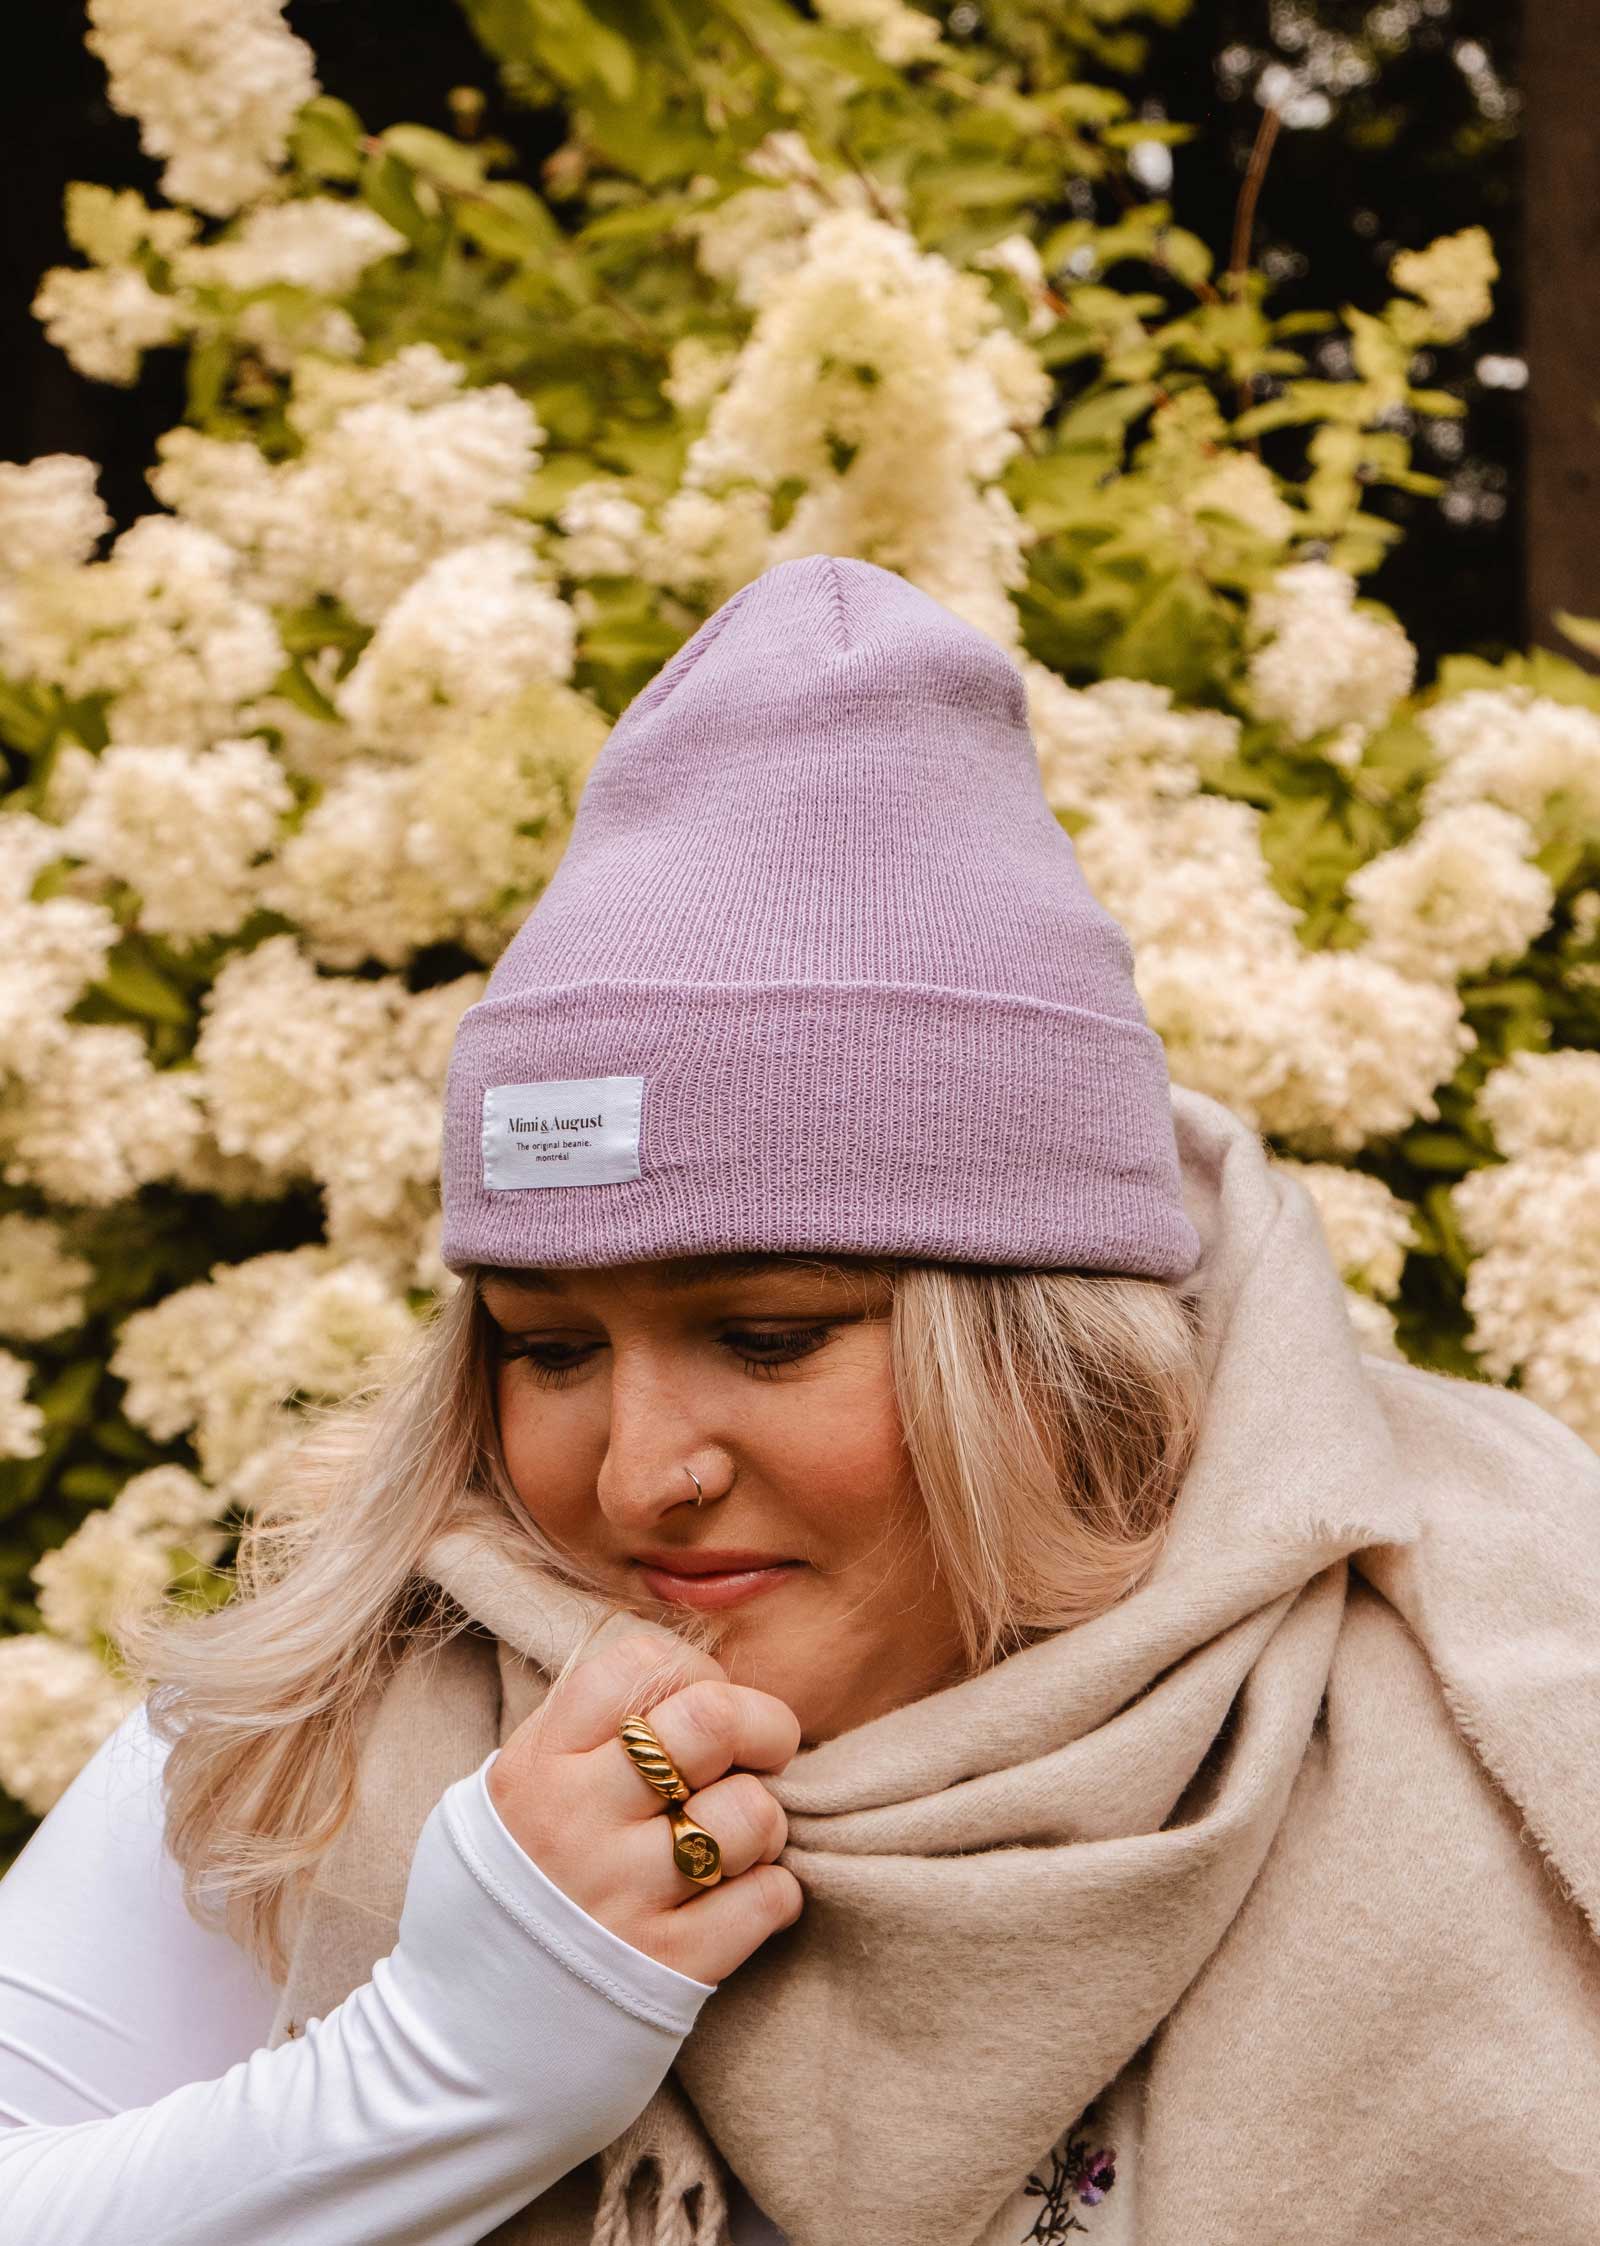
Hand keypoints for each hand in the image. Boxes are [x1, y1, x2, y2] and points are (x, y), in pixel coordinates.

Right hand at [486, 1629, 803, 1984]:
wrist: (461, 2047)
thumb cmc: (505, 1901)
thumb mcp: (509, 1797)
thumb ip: (581, 1738)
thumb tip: (680, 1688)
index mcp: (537, 1765)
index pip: (642, 1665)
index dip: (693, 1674)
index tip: (696, 1706)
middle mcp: (577, 1820)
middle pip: (712, 1720)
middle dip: (762, 1726)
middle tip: (761, 1754)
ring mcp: (624, 1895)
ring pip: (751, 1811)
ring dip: (764, 1822)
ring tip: (736, 1843)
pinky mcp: (669, 1967)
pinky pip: (768, 1898)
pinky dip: (774, 1893)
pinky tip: (740, 1899)